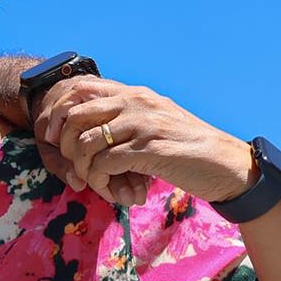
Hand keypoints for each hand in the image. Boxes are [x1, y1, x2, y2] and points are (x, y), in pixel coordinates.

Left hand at [38, 77, 255, 204]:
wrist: (226, 164)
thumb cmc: (189, 148)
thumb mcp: (157, 121)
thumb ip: (129, 117)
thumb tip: (94, 127)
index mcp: (135, 93)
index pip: (81, 88)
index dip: (59, 112)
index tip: (55, 137)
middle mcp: (135, 102)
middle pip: (75, 115)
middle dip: (64, 145)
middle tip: (72, 167)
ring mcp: (142, 124)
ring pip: (85, 142)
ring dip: (83, 169)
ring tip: (94, 183)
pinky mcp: (148, 149)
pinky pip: (103, 164)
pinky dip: (99, 182)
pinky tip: (111, 191)